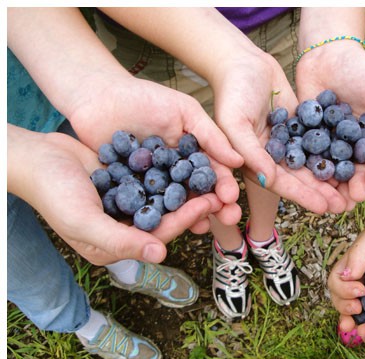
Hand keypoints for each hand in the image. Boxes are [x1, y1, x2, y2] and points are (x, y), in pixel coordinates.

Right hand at [8, 126, 229, 264]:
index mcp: (117, 244)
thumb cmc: (54, 194)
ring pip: (165, 198)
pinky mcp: (128, 182)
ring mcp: (128, 204)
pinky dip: (172, 171)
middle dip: (193, 205)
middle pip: (167, 217)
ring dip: (188, 188)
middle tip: (221, 192)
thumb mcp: (84, 222)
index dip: (185, 220)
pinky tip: (191, 159)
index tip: (208, 203)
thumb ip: (121, 241)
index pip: (159, 235)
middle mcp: (125, 227)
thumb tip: (161, 255)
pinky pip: (155, 178)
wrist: (36, 157)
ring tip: (212, 176)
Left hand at [66, 73, 243, 214]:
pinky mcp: (131, 191)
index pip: (213, 173)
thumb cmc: (144, 98)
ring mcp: (155, 184)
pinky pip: (147, 206)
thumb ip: (210, 136)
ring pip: (177, 204)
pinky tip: (167, 224)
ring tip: (203, 227)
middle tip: (229, 219)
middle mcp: (176, 173)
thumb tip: (239, 161)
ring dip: (192, 216)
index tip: (232, 197)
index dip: (224, 185)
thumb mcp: (184, 111)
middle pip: (199, 193)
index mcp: (192, 154)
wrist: (98, 97)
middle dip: (215, 207)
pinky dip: (158, 216)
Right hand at [211, 51, 348, 214]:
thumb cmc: (232, 93)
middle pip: (300, 178)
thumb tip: (267, 180)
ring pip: (311, 162)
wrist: (242, 62)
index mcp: (253, 161)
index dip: (303, 196)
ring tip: (354, 188)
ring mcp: (287, 142)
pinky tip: (353, 158)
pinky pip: (317, 141)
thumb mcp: (235, 123)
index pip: (281, 183)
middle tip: (347, 206)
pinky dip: (332, 150)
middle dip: (322, 192)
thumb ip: (250, 152)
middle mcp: (271, 156)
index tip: (325, 207)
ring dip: (331, 176)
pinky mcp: (299, 126)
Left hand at [296, 42, 364, 202]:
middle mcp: (353, 145)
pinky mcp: (308, 140)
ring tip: (329, 202)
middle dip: (353, 187)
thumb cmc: (362, 69)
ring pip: (332, 170)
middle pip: (355, 171)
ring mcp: (330, 144)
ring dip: (331, 188)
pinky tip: (306, 184)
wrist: (327, 54)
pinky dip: (308, 171)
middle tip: (349, 201)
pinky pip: (308, 158)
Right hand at [328, 214, 364, 332]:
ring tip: (363, 330)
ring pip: (360, 311)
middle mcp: (360, 280)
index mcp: (351, 266)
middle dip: (346, 309)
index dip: (343, 291)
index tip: (360, 291)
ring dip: (359, 322)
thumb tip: (344, 277)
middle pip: (343, 300)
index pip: (336, 283)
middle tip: (358, 311)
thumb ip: (359, 255)